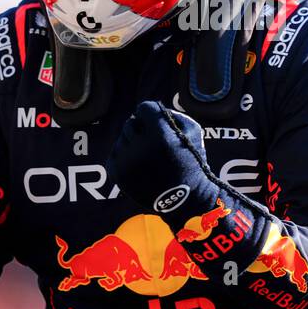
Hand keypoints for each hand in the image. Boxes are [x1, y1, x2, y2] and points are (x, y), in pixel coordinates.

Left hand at [106, 101, 216, 217]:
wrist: (184, 199)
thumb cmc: (191, 163)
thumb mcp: (193, 133)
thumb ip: (173, 115)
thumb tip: (152, 109)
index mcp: (160, 134)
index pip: (144, 108)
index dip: (152, 114)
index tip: (157, 123)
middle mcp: (141, 146)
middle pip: (130, 123)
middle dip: (141, 129)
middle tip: (152, 142)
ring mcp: (127, 161)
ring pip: (121, 139)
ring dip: (132, 144)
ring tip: (147, 157)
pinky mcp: (118, 174)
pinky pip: (114, 154)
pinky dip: (123, 157)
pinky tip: (138, 165)